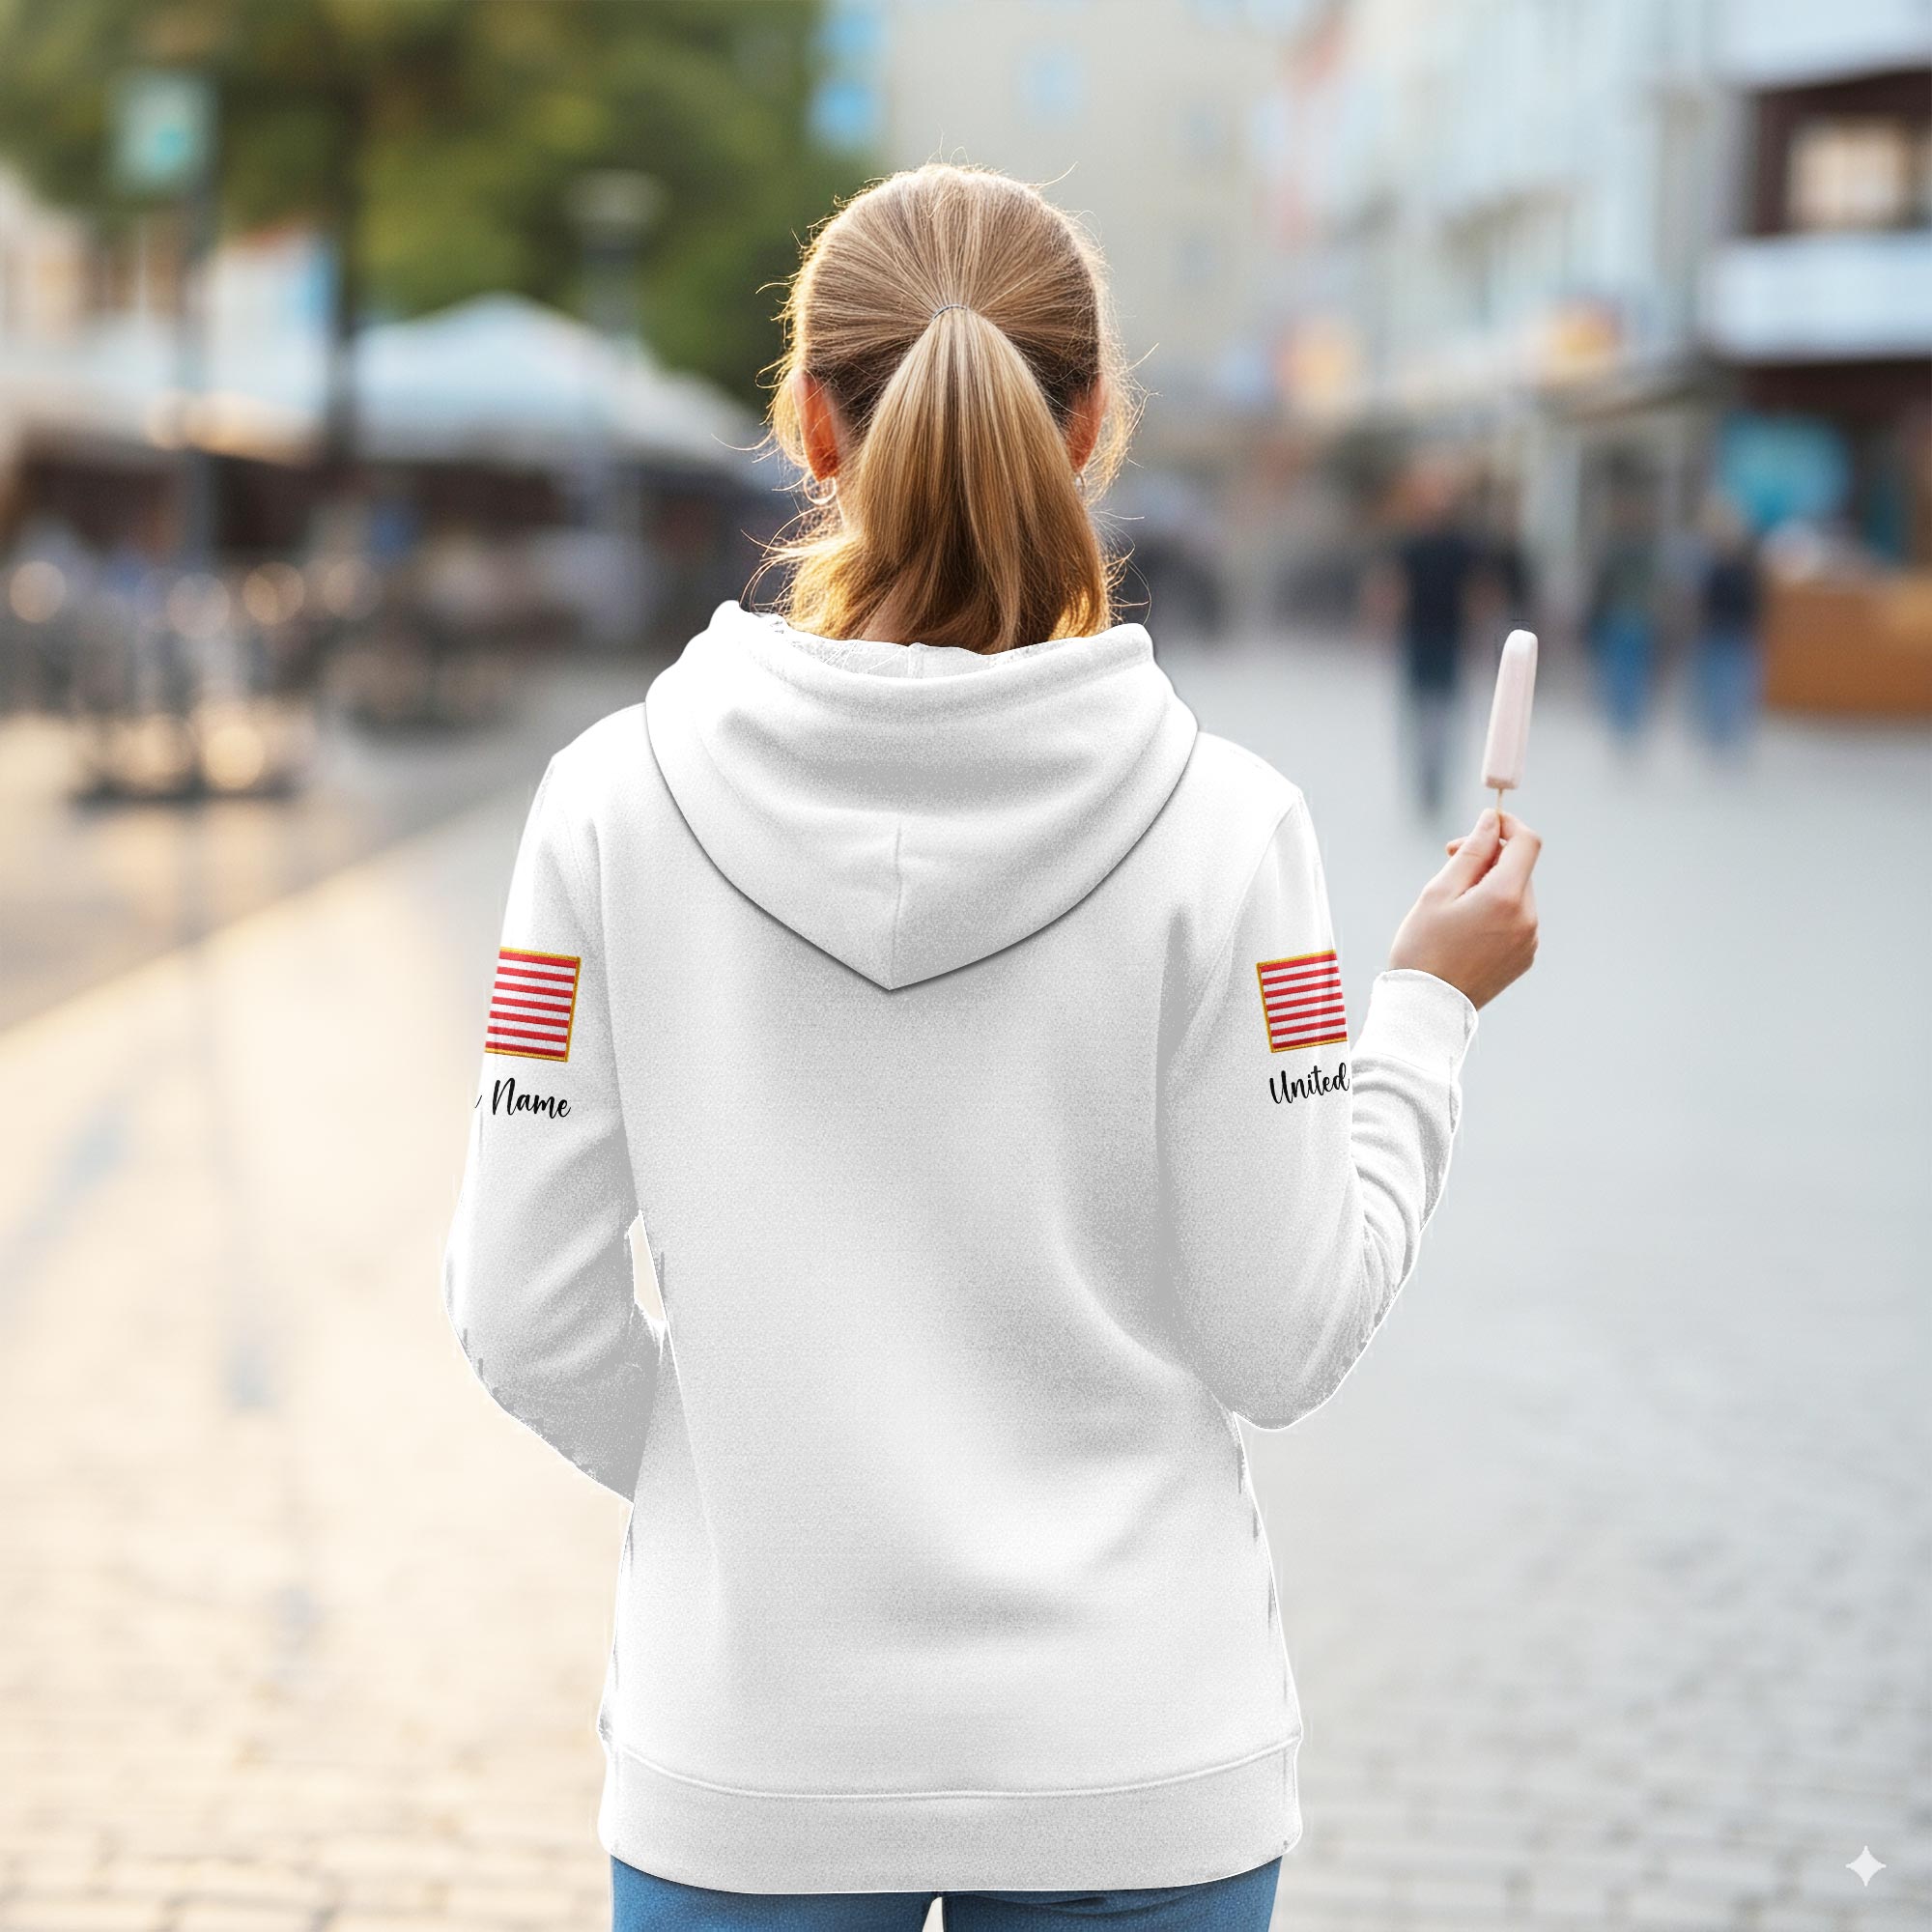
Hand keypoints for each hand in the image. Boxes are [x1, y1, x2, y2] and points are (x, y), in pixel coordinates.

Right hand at [1389, 807, 1540, 1008]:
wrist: (1426, 1008)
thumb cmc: (1423, 948)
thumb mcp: (1438, 892)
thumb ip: (1470, 852)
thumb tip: (1491, 821)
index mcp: (1505, 897)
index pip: (1527, 841)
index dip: (1507, 825)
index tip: (1483, 825)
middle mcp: (1527, 917)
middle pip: (1519, 867)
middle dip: (1489, 857)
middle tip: (1449, 861)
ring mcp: (1529, 940)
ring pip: (1517, 893)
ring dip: (1492, 886)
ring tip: (1454, 905)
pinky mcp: (1525, 957)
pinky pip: (1517, 920)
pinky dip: (1497, 912)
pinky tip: (1465, 929)